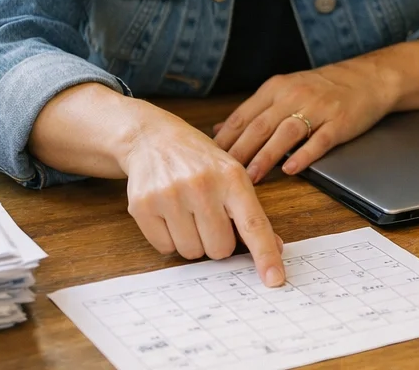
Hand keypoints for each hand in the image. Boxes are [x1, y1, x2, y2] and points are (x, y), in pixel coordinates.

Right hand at [120, 112, 285, 285]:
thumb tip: (276, 249)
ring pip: (191, 252)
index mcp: (231, 177)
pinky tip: (168, 213)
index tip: (274, 279)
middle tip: (208, 217)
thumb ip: (251, 212)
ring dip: (192, 241)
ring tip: (187, 213)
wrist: (153, 138)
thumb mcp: (231, 175)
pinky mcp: (142, 205)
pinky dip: (169, 239)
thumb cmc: (199, 161)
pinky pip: (164, 248)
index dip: (265, 254)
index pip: (253, 224)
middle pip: (219, 249)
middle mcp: (202, 184)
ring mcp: (170, 195)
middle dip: (216, 242)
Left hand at [211, 60, 396, 183]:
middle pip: (260, 126)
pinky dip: (304, 155)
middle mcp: (294, 95)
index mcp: (276, 88)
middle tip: (223, 174)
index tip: (208, 160)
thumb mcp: (284, 91)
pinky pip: (319, 140)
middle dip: (240, 151)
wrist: (368, 78)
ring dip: (266, 156)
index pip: (243, 116)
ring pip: (286, 133)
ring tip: (252, 177)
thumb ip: (254, 111)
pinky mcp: (339, 122)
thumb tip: (219, 130)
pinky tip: (292, 169)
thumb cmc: (322, 88)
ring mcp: (318, 108)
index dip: (225, 139)